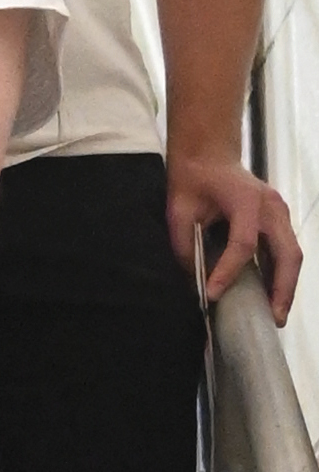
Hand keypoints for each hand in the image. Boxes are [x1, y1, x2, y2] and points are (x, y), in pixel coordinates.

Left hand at [171, 150, 299, 321]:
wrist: (209, 153)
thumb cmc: (193, 178)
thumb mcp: (179, 208)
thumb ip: (184, 242)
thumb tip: (192, 279)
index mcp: (246, 201)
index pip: (243, 244)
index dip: (228, 272)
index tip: (211, 294)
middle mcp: (272, 207)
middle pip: (287, 253)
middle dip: (282, 288)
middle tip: (273, 318)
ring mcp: (281, 212)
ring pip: (293, 254)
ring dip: (287, 285)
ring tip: (276, 313)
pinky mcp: (280, 219)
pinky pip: (287, 250)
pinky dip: (282, 273)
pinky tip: (272, 294)